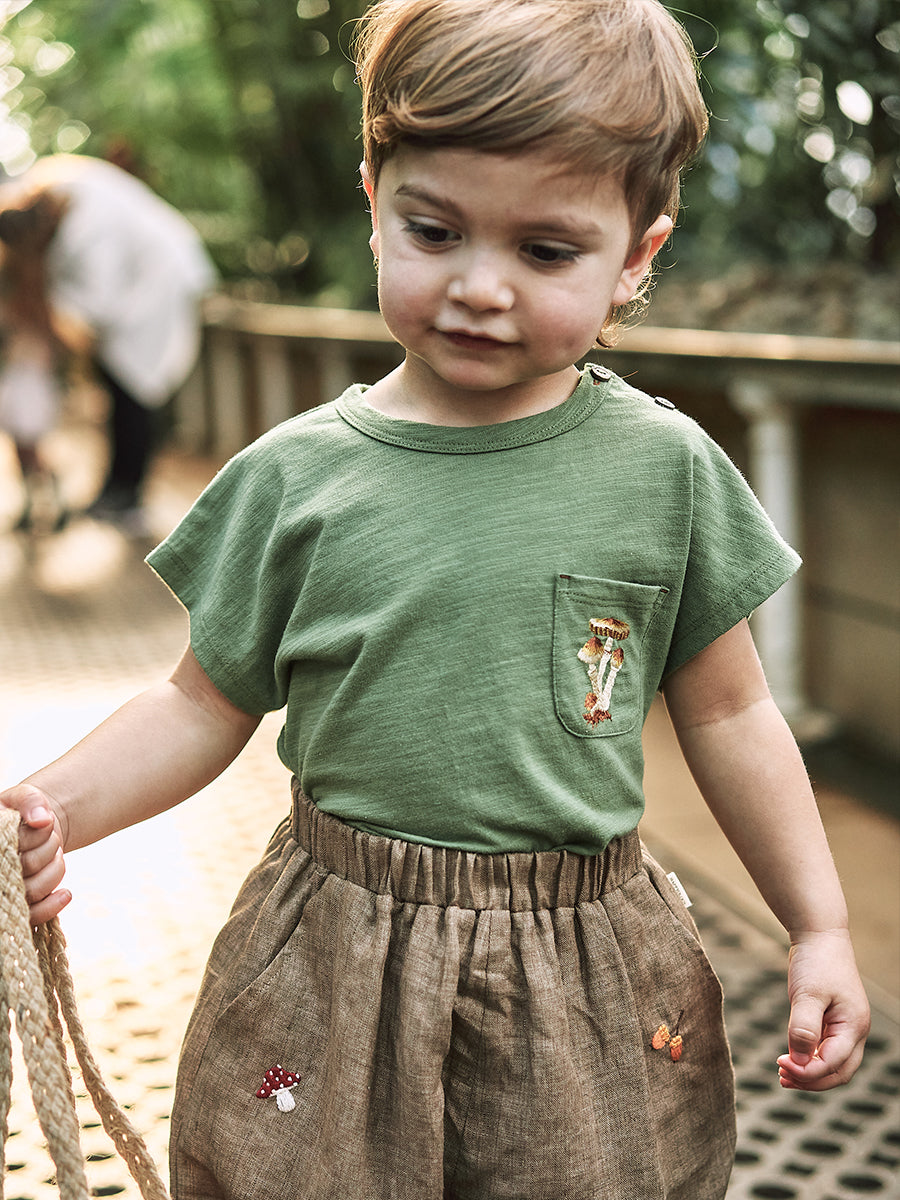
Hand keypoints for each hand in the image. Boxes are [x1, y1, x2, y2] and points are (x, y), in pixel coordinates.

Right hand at [1, 783, 70, 923]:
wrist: (31, 830)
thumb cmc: (22, 812)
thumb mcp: (24, 797)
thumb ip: (30, 801)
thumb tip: (43, 819)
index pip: (14, 846)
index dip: (37, 835)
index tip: (45, 822)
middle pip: (27, 867)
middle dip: (49, 848)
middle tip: (51, 838)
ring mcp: (4, 891)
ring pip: (33, 892)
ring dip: (55, 871)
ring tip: (56, 855)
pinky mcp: (17, 906)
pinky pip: (32, 916)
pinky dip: (52, 906)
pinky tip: (65, 893)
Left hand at [777, 929, 869, 1090]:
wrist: (819, 936)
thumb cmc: (816, 962)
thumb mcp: (807, 994)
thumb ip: (803, 1028)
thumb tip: (797, 1061)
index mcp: (854, 1026)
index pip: (833, 1064)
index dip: (807, 1071)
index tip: (781, 1064)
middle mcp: (854, 1031)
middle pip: (839, 1072)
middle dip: (812, 1081)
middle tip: (782, 1079)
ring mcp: (845, 1027)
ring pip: (833, 1065)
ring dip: (810, 1074)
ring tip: (782, 1075)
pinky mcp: (833, 1022)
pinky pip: (825, 1050)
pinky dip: (809, 1059)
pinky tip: (790, 1059)